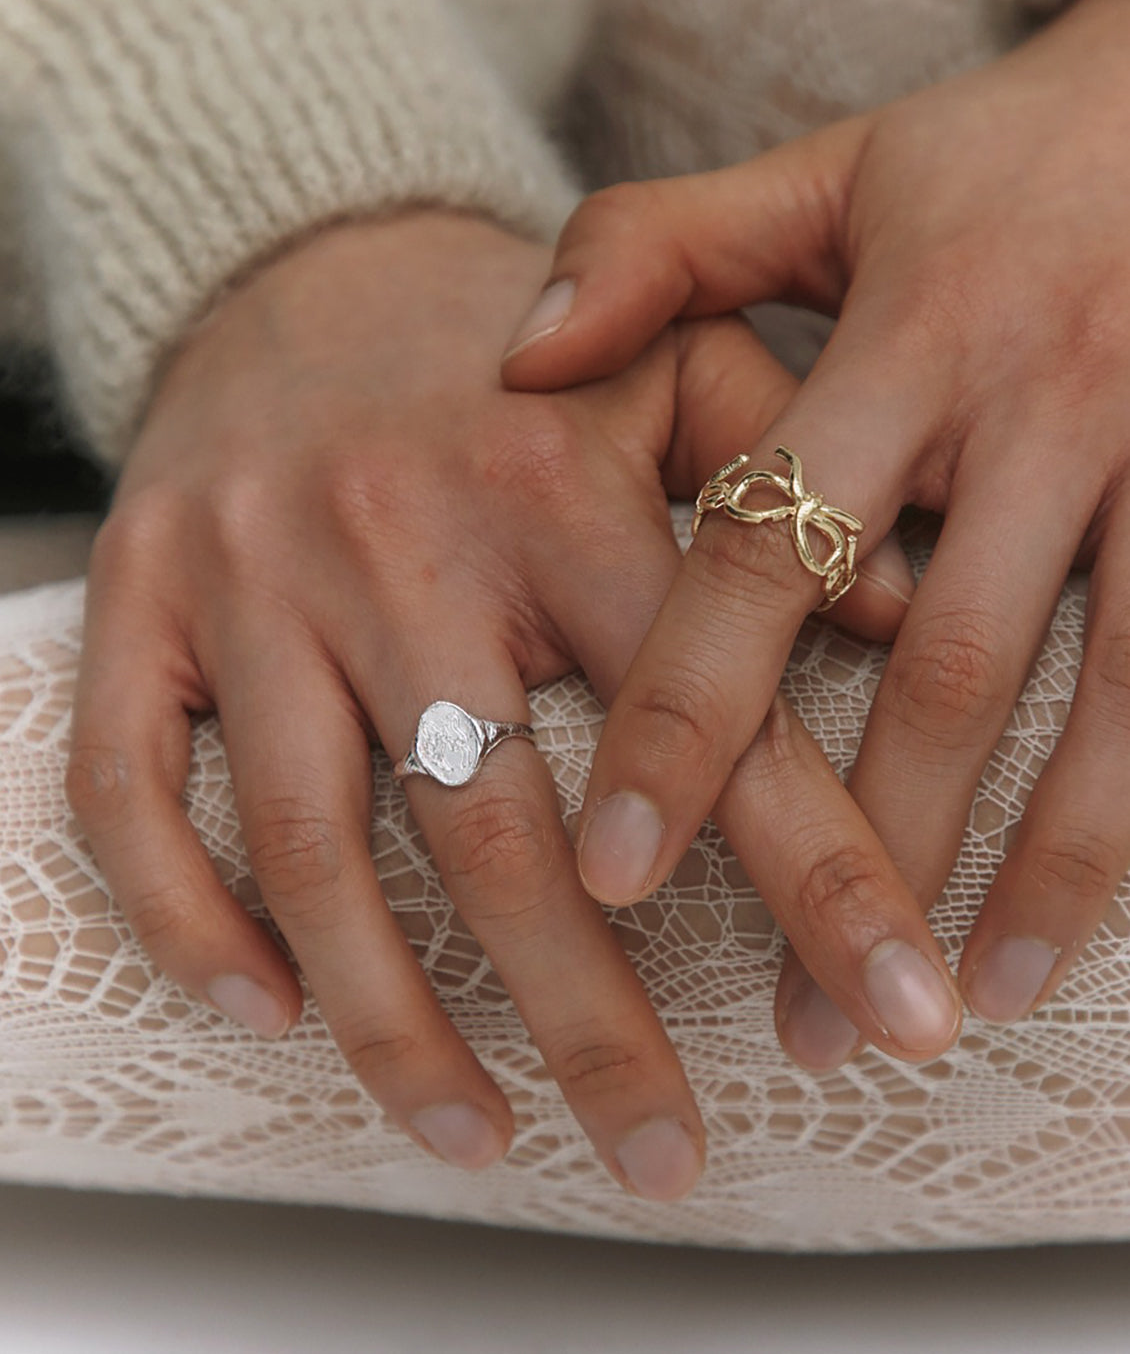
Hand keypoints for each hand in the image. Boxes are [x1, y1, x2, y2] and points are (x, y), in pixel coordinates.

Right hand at [64, 209, 914, 1195]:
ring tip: (480, 1133)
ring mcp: (251, 580)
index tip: (899, 1015)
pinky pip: (136, 791)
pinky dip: (192, 922)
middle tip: (665, 1153)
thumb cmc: (504, 346)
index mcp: (548, 485)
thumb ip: (777, 476)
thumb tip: (903, 617)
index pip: (702, 713)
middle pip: (497, 830)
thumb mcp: (662, 362)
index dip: (815, 875)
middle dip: (594, 1018)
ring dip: (397, 1021)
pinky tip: (273, 1013)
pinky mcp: (139, 601)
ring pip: (319, 848)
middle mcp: (396, 541)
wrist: (301, 265)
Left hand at [501, 0, 1129, 1067]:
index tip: (606, 871)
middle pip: (940, 671)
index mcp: (913, 339)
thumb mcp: (834, 171)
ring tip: (957, 1001)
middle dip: (862, 851)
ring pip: (1100, 698)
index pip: (761, 553)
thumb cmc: (1002, 153)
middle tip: (793, 1014)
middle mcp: (1044, 409)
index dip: (682, 717)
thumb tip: (513, 356)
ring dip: (1037, 869)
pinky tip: (1095, 914)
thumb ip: (663, 249)